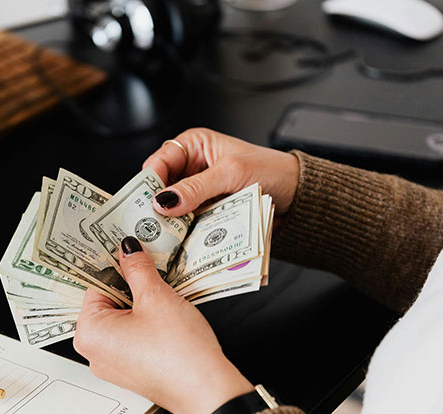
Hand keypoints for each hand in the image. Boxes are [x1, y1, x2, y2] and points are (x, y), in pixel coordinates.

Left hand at [74, 237, 253, 413]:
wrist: (207, 390)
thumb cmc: (179, 353)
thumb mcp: (156, 297)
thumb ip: (138, 268)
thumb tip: (128, 250)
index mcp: (89, 333)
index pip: (95, 285)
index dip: (117, 268)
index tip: (131, 255)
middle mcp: (95, 352)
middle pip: (108, 303)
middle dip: (131, 287)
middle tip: (153, 276)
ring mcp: (114, 364)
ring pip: (123, 320)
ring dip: (142, 305)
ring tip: (164, 300)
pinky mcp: (133, 370)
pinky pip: (133, 337)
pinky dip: (148, 324)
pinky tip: (167, 319)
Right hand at [144, 128, 299, 220]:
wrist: (297, 196)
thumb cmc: (270, 171)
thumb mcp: (230, 173)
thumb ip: (195, 187)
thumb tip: (164, 200)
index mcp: (194, 145)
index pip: (158, 162)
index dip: (149, 182)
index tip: (145, 202)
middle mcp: (192, 168)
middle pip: (161, 188)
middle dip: (157, 205)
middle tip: (151, 222)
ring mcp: (198, 192)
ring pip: (172, 208)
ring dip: (170, 221)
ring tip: (165, 235)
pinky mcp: (206, 212)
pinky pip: (187, 222)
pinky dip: (183, 231)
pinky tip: (180, 239)